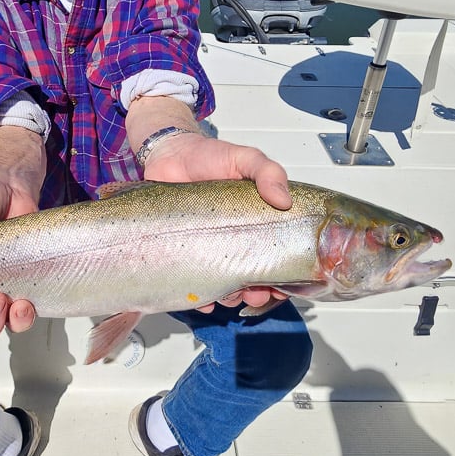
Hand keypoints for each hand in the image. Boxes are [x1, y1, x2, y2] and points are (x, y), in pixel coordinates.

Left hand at [142, 131, 292, 310]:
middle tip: (257, 292)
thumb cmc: (208, 156)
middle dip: (259, 292)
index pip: (278, 255)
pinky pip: (193, 285)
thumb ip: (268, 172)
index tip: (285, 284)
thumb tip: (284, 200)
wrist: (169, 155)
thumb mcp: (245, 158)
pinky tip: (204, 300)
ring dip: (233, 298)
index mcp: (257, 224)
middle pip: (254, 277)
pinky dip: (200, 299)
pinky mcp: (184, 254)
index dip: (285, 275)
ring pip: (227, 286)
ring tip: (231, 295)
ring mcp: (209, 249)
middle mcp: (235, 241)